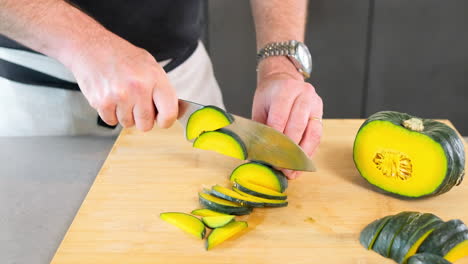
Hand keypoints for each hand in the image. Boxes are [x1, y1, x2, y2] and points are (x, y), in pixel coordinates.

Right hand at [67, 32, 177, 130]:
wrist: (91, 46)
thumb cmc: (122, 56)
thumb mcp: (150, 65)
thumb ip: (161, 89)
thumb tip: (172, 113)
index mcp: (154, 78)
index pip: (169, 113)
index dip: (166, 121)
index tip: (161, 120)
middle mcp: (138, 88)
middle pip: (146, 124)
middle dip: (142, 119)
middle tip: (137, 104)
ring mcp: (119, 96)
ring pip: (128, 124)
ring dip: (125, 115)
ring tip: (121, 96)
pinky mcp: (101, 102)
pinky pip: (111, 121)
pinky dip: (111, 113)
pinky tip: (110, 97)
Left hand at [252, 57, 322, 178]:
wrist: (284, 80)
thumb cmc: (270, 96)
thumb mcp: (260, 107)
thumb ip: (260, 128)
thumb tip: (257, 154)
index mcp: (285, 90)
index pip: (279, 119)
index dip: (274, 140)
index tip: (269, 158)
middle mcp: (303, 94)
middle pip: (297, 126)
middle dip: (288, 150)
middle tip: (280, 167)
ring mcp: (315, 104)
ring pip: (312, 133)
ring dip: (302, 155)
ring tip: (293, 170)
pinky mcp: (321, 114)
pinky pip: (317, 136)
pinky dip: (309, 152)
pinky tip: (301, 163)